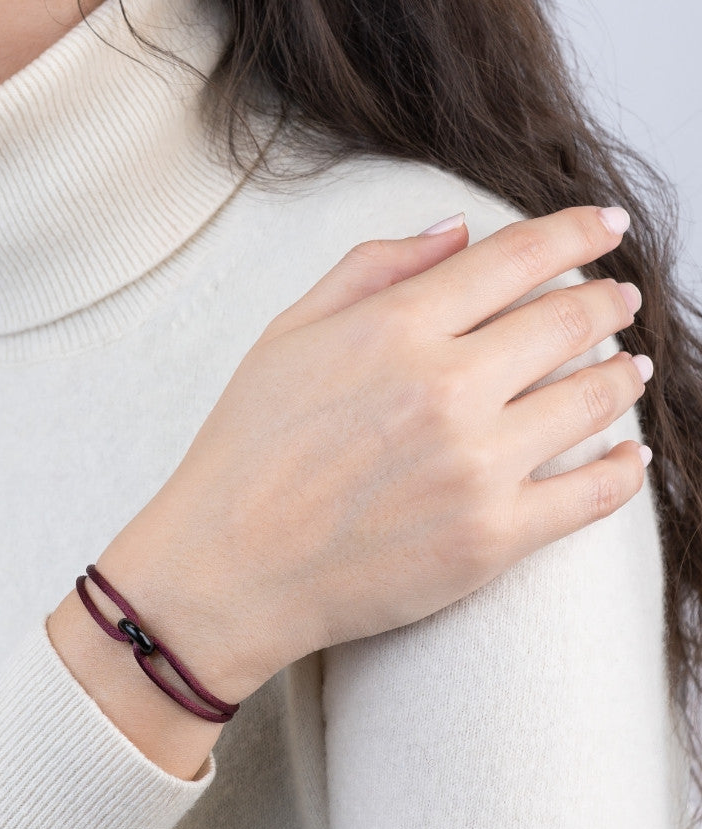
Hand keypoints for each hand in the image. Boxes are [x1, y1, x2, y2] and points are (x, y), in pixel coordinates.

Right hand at [95, 204, 647, 702]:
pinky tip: (630, 457)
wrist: (224, 577)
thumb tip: (455, 232)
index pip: (517, 257)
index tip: (605, 226)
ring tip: (628, 371)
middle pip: (568, 321)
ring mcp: (476, 466)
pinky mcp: (491, 540)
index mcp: (394, 329)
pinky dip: (623, 470)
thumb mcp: (284, 338)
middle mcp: (446, 389)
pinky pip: (593, 493)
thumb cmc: (243, 459)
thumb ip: (369, 270)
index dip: (576, 232)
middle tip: (621, 300)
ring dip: (623, 377)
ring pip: (594, 400)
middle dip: (607, 300)